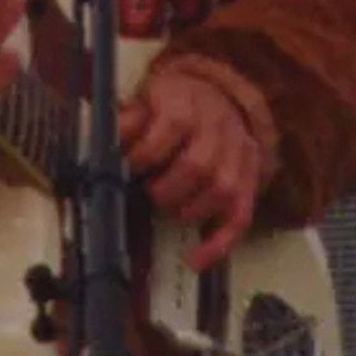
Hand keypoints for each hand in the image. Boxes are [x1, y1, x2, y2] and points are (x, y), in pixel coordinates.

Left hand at [119, 66, 263, 272]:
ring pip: (222, 190)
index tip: (128, 166)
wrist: (219, 97)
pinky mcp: (249, 181)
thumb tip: (106, 140)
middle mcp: (218, 128)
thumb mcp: (148, 99)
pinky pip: (241, 216)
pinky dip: (219, 243)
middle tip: (149, 192)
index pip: (173, 125)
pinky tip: (196, 259)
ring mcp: (238, 156)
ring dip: (189, 210)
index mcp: (188, 104)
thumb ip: (128, 120)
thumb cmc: (175, 103)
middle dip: (167, 188)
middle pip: (198, 165)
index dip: (145, 152)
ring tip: (168, 208)